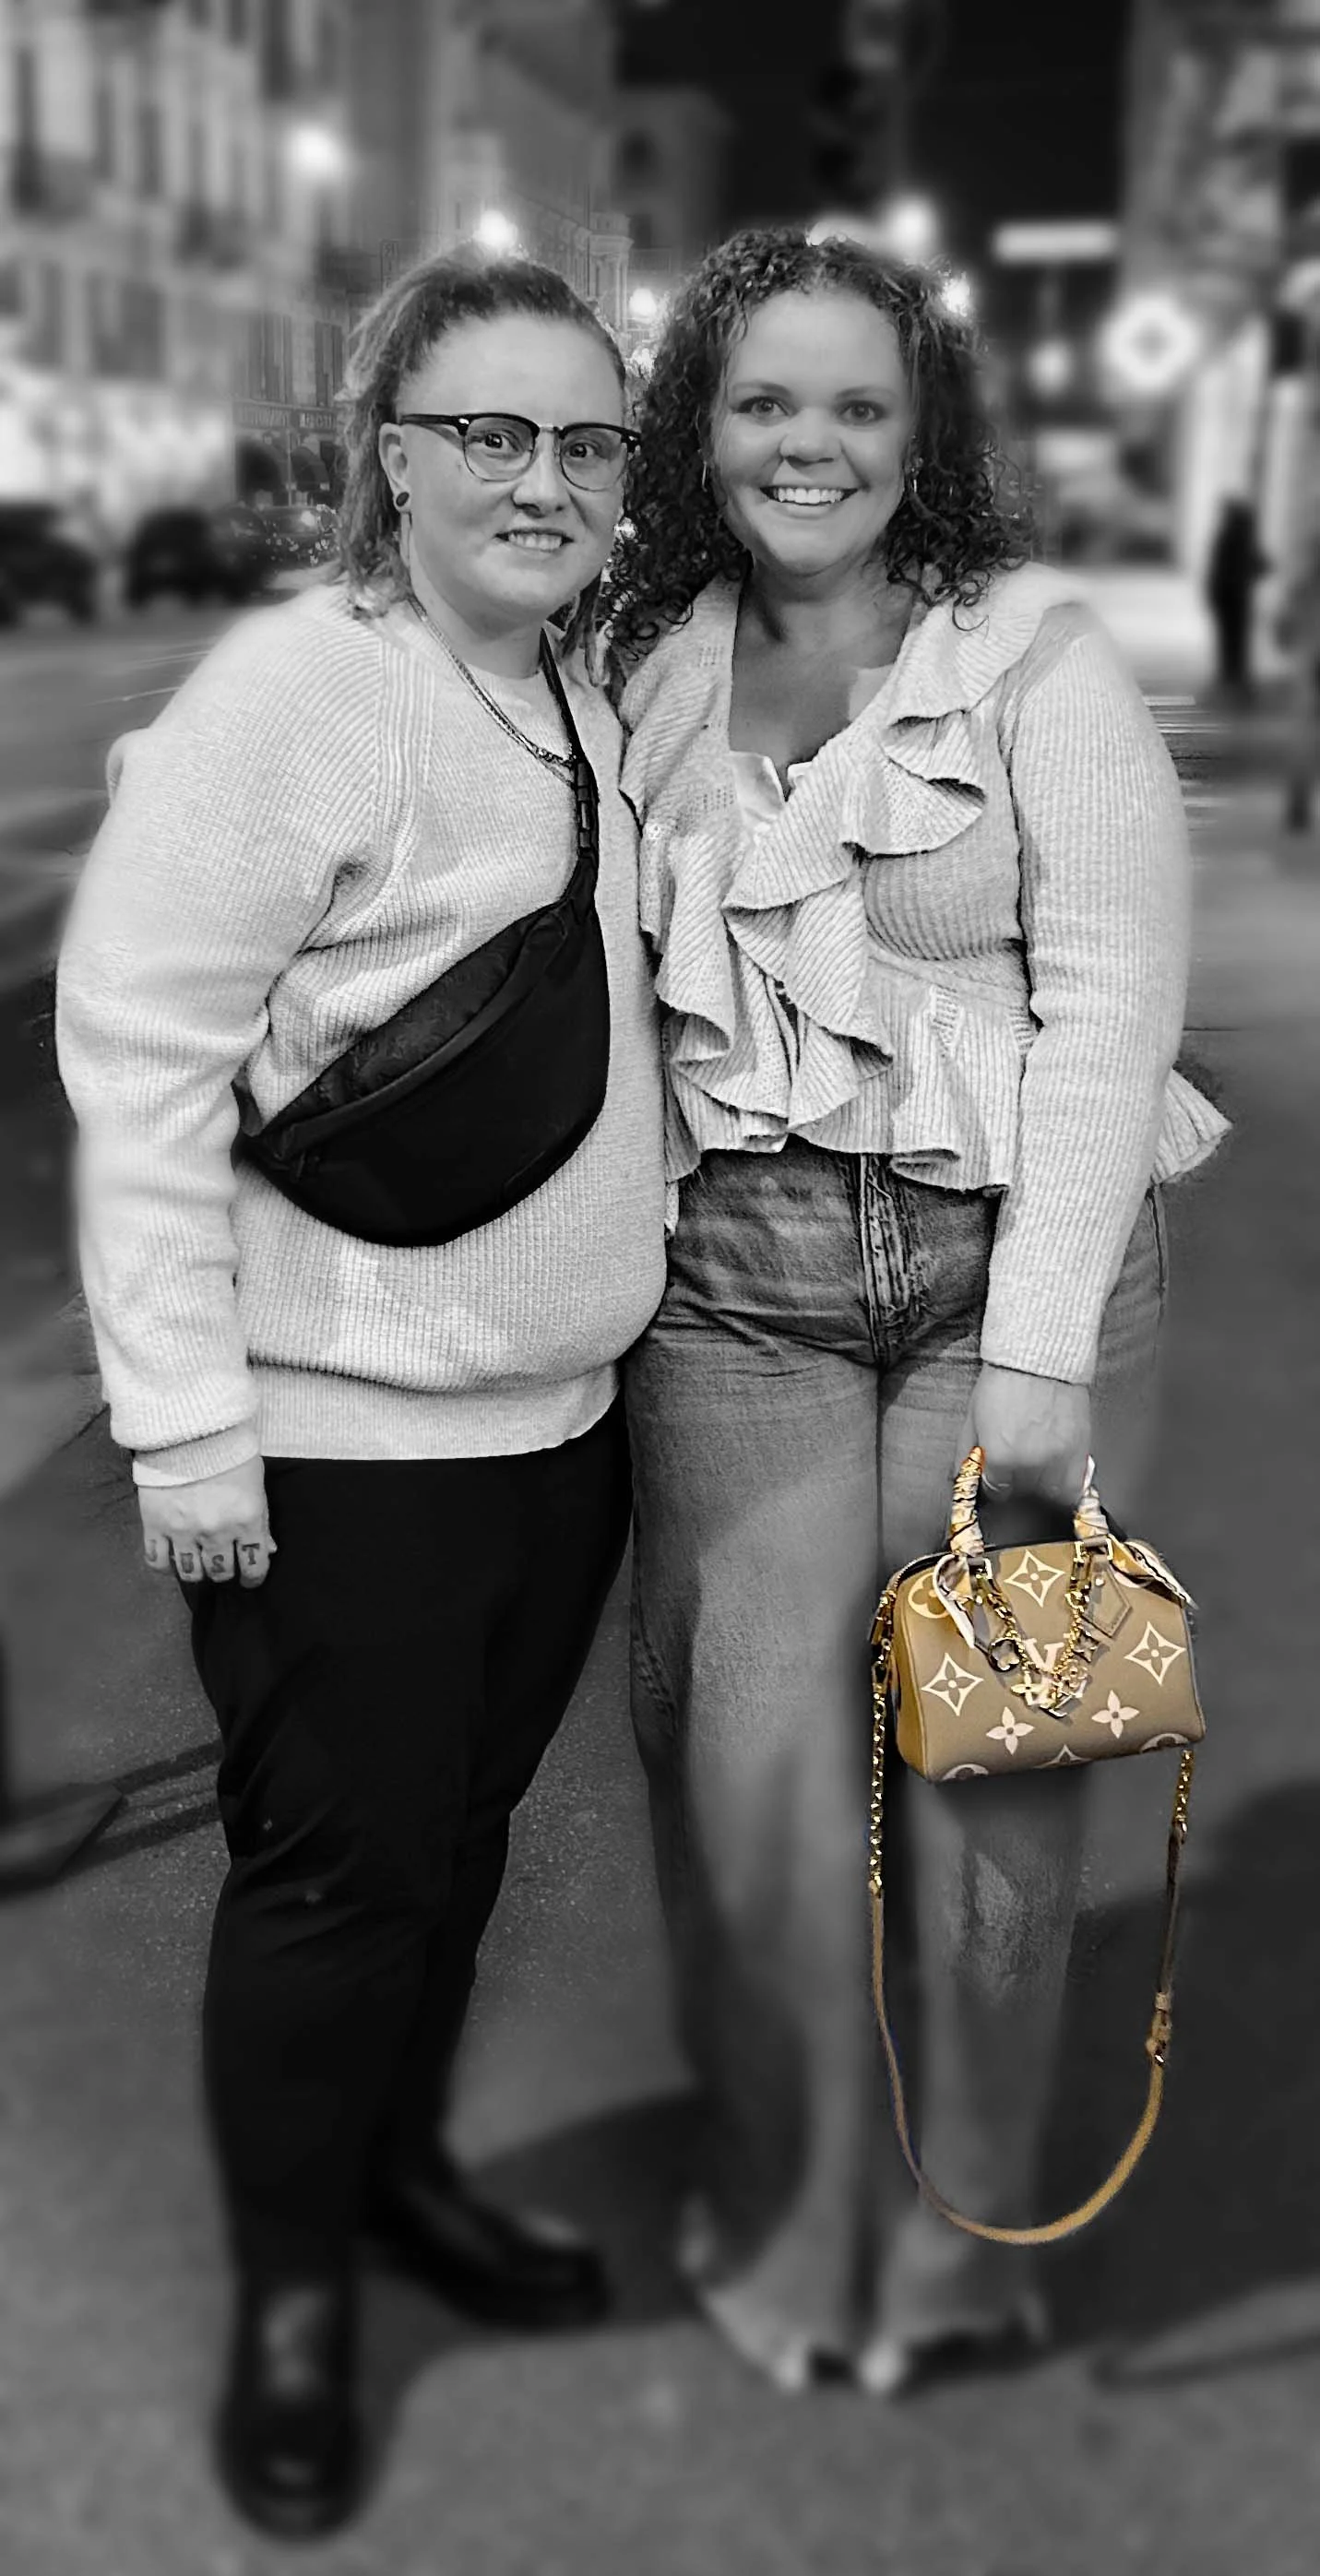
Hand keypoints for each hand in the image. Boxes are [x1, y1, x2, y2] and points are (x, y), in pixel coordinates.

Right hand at [138, 1455, 274, 1588]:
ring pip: (190, 1572)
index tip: (250, 1578)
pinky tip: (171, 1560)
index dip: (253, 1578)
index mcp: (246, 1520)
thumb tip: (269, 1550)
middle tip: (221, 1564)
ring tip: (197, 1562)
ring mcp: (183, 1530)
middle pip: (221, 1572)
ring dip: (197, 1571)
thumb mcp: (255, 1484)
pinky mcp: (155, 1524)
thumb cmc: (229, 1453)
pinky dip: (164, 1566)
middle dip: (224, 1572)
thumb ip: (261, 1520)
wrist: (189, 1429)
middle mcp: (216, 1531)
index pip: (255, 1566)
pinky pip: (156, 1561)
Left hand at [965, 1364, 1090, 1510]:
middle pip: (1024, 1496)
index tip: (997, 1477)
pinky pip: (1077, 1486)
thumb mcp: (973, 1416)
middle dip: (1016, 1485)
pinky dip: (1066, 1486)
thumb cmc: (1006, 1379)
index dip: (995, 1483)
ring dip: (1043, 1491)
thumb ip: (966, 1451)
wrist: (1041, 1355)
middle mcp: (1031, 1462)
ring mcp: (1060, 1459)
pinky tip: (1057, 1474)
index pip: (997, 1491)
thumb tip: (962, 1474)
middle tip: (1015, 1470)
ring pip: (1053, 1498)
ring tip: (1036, 1473)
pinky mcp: (1082, 1450)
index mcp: (1001, 1455)